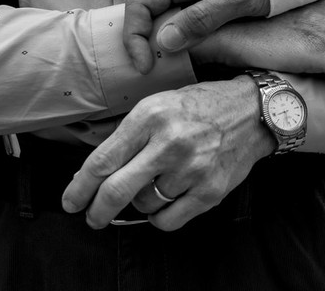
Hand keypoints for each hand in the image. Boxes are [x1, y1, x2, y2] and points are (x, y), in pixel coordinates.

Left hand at [61, 80, 272, 229]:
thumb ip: (126, 136)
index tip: (71, 201)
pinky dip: (159, 216)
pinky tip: (165, 201)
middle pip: (116, 191)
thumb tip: (90, 174)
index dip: (79, 187)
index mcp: (151, 115)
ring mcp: (192, 169)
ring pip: (143, 205)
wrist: (253, 111)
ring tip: (154, 185)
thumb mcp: (159, 104)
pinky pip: (168, 220)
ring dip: (140, 202)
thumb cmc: (201, 106)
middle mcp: (170, 142)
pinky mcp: (210, 190)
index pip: (102, 161)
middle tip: (91, 217)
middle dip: (96, 211)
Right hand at [124, 0, 269, 72]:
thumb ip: (203, 18)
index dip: (135, 35)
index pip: (139, 2)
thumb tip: (164, 41)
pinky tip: (178, 39)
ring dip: (149, 28)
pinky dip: (165, 21)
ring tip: (158, 56)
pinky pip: (171, 1)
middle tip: (148, 62)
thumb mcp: (240, 0)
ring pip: (153, 0)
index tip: (146, 64)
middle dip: (135, 32)